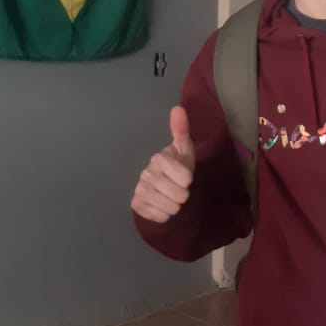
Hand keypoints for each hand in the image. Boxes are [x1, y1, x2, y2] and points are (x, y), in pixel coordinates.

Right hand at [131, 106, 195, 222]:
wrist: (163, 188)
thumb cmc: (177, 167)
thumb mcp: (184, 150)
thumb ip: (181, 131)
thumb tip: (178, 108)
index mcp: (159, 159)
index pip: (185, 178)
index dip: (188, 180)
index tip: (186, 178)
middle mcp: (147, 173)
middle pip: (179, 195)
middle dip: (184, 195)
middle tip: (179, 189)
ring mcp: (140, 189)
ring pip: (170, 208)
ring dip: (175, 206)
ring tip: (171, 198)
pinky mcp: (136, 205)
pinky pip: (159, 216)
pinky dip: (164, 214)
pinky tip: (161, 205)